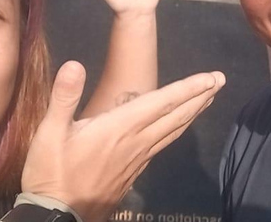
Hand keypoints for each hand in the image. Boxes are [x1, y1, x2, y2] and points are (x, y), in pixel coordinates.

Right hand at [22, 61, 225, 221]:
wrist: (56, 218)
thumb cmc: (52, 173)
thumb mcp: (49, 133)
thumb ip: (64, 97)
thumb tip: (75, 64)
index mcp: (120, 128)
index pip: (162, 102)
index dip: (189, 88)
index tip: (212, 76)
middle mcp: (136, 142)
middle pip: (176, 116)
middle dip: (200, 96)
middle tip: (221, 80)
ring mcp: (138, 159)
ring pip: (173, 131)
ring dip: (193, 112)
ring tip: (208, 99)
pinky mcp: (134, 172)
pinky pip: (164, 145)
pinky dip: (177, 130)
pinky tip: (178, 128)